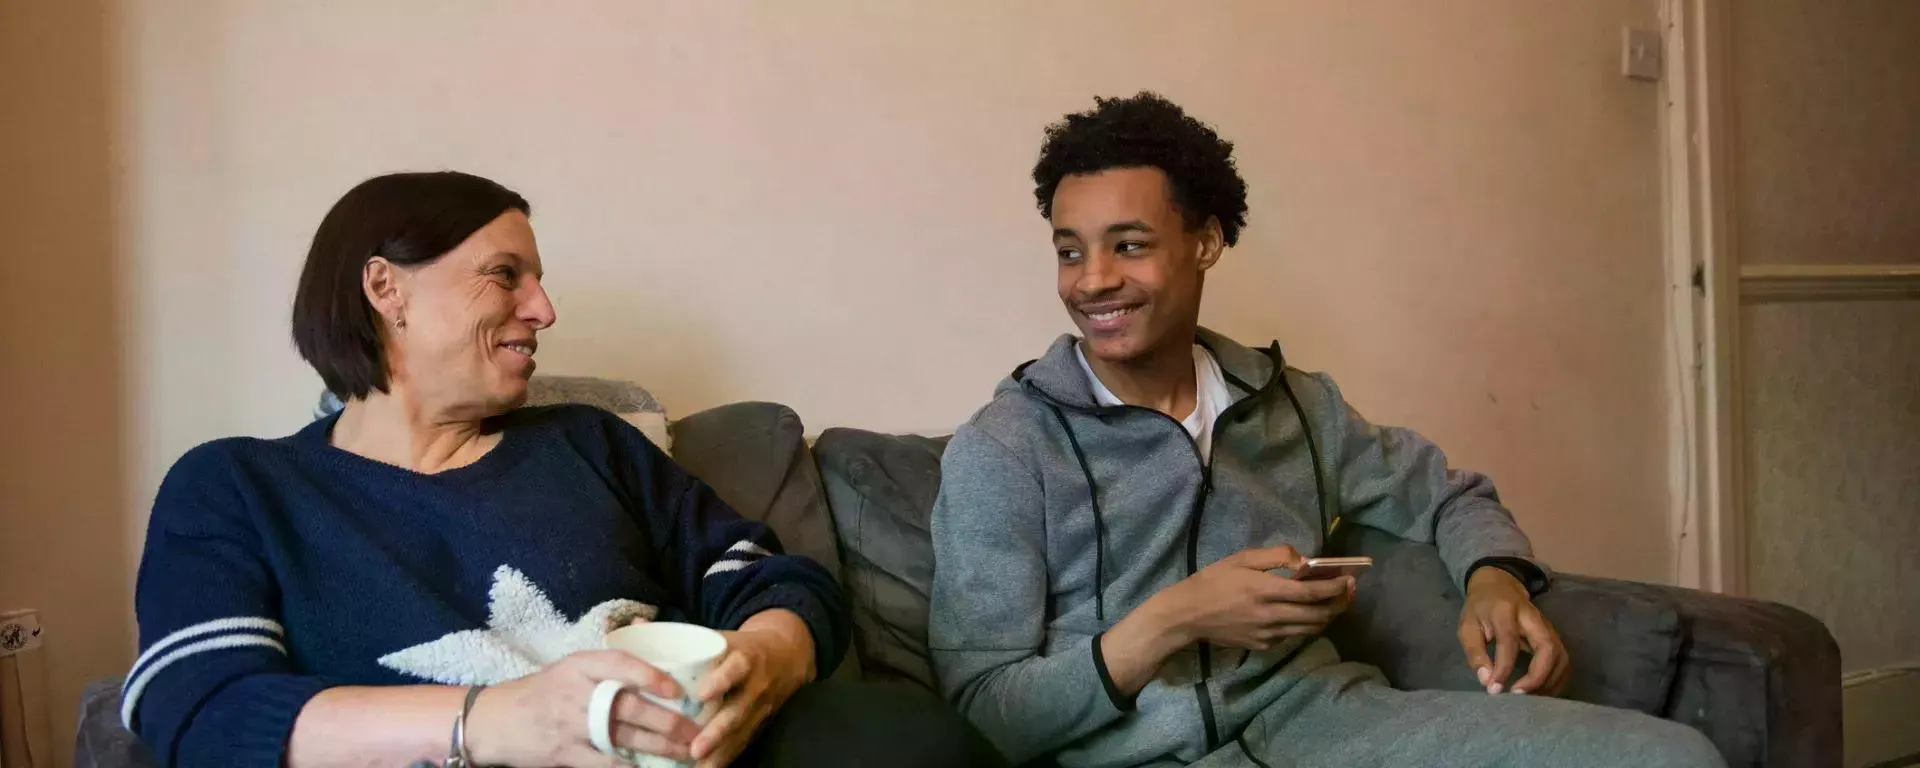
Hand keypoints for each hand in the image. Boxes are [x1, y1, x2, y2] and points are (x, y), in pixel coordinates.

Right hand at [465, 650, 699, 766]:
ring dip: (660, 747)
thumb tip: (648, 637)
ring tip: (686, 751)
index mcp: (579, 666)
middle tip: (696, 729)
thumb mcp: (568, 667)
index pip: (619, 664)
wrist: (493, 720)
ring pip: (623, 737)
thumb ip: (606, 662)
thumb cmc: (540, 691)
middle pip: (630, 707)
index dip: (651, 675)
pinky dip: (628, 767)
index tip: (677, 689)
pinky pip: (604, 763)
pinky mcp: (564, 753)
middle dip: (669, 721)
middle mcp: (576, 694)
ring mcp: (570, 726)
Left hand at [691, 609, 815, 766]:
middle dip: (717, 732)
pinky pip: (742, 743)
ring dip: (720, 752)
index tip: (702, 694)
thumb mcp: (725, 637)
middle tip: (695, 749)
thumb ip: (690, 640)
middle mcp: (756, 686)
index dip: (721, 680)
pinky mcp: (758, 725)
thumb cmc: (743, 647)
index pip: (737, 668)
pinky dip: (726, 758)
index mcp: (746, 658)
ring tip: (699, 766)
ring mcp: (759, 709)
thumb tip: (642, 630)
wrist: (787, 657)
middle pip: (738, 711)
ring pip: (740, 733)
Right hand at [1166, 546, 1356, 651]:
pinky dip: (1304, 624)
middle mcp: (1271, 615)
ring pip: (1310, 629)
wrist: (1188, 615)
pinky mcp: (1264, 645)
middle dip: (1339, 604)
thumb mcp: (1242, 558)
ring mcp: (1269, 634)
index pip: (1312, 593)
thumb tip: (1303, 561)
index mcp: (1266, 590)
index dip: (1335, 588)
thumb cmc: (1214, 581)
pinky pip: (1292, 635)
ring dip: (1327, 617)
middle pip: (1318, 615)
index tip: (1349, 580)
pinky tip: (1303, 613)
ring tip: (1334, 604)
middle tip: (1348, 592)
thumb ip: (1275, 556)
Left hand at [1458, 567, 1569, 695]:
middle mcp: (1534, 619)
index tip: (1495, 690)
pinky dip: (1556, 682)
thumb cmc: (1481, 609)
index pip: (1509, 641)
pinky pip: (1563, 663)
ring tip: (1529, 699)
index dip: (1504, 667)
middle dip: (1537, 677)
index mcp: (1506, 612)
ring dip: (1549, 683)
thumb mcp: (1467, 626)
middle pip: (1548, 648)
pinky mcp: (1555, 638)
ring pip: (1561, 658)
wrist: (1500, 586)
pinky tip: (1541, 694)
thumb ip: (1475, 653)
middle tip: (1519, 696)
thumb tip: (1486, 681)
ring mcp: (1549, 628)